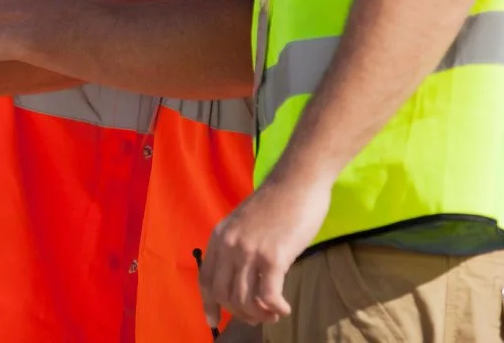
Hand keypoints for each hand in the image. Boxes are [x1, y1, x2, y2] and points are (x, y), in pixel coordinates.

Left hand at [198, 167, 332, 327]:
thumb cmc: (277, 203)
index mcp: (219, 237)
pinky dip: (275, 308)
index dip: (209, 305)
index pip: (206, 280)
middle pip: (224, 295)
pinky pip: (268, 296)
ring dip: (259, 314)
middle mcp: (229, 245)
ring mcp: (249, 252)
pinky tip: (284, 309)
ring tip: (272, 313)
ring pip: (244, 300)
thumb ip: (238, 247)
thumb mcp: (244, 223)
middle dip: (240, 313)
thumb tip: (241, 280)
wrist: (297, 181)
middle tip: (258, 317)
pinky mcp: (273, 257)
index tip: (213, 323)